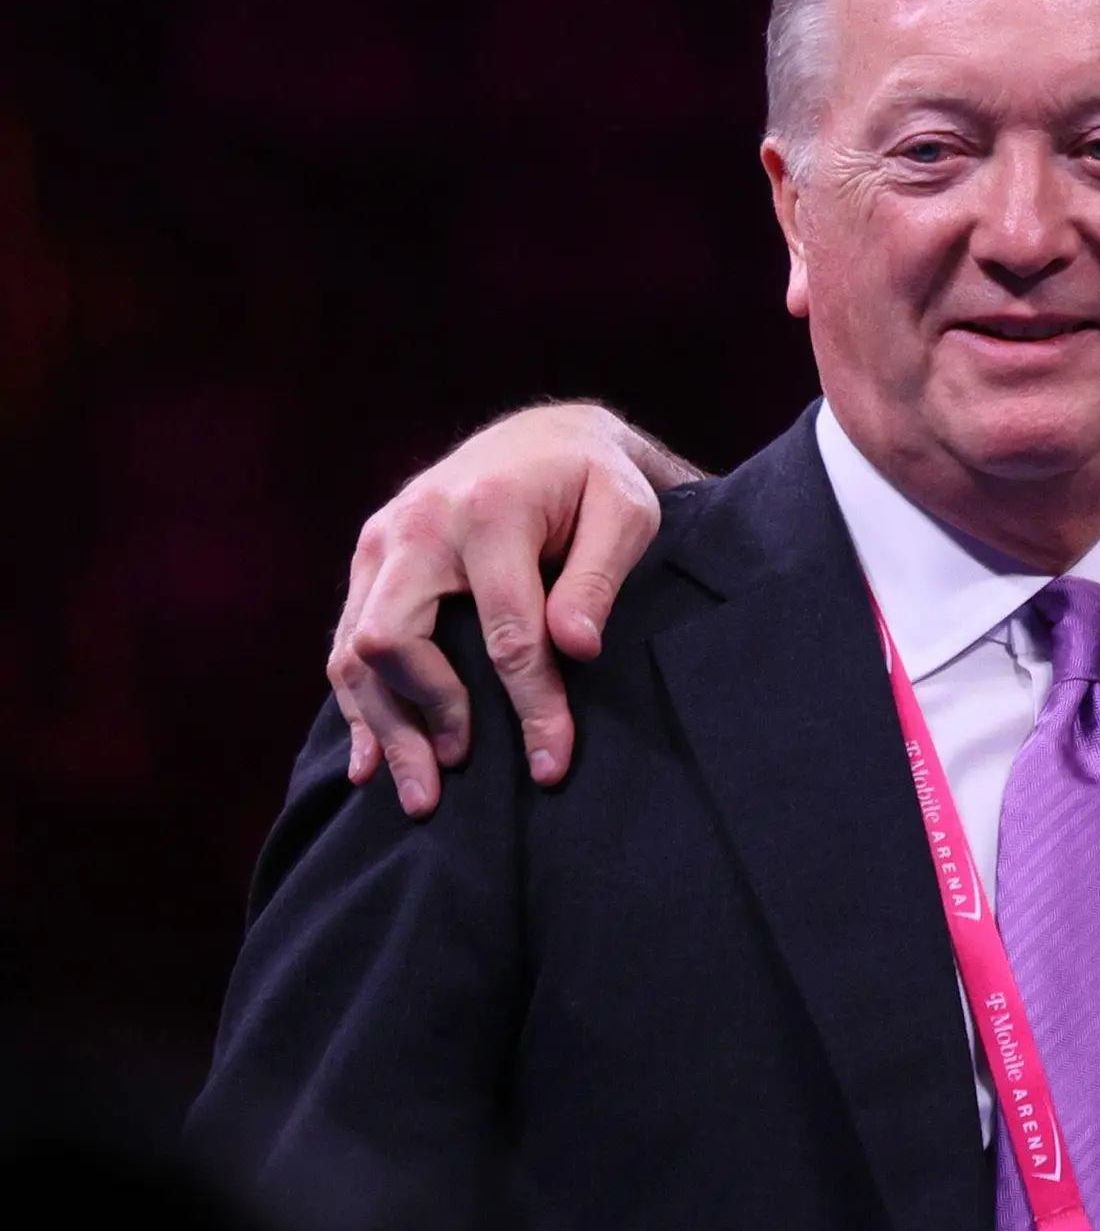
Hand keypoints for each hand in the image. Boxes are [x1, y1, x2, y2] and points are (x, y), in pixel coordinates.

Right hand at [327, 403, 688, 815]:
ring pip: (354, 652)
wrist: (544, 435)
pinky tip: (373, 761)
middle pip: (392, 639)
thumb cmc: (595, 479)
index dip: (530, 705)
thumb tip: (576, 649)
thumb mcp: (627, 511)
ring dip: (386, 728)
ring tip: (422, 794)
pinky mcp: (367, 559)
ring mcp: (381, 540)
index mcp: (489, 510)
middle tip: (467, 769)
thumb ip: (601, 576)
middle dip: (427, 714)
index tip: (551, 763)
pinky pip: (342, 643)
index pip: (505, 632)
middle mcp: (419, 524)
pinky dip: (358, 707)